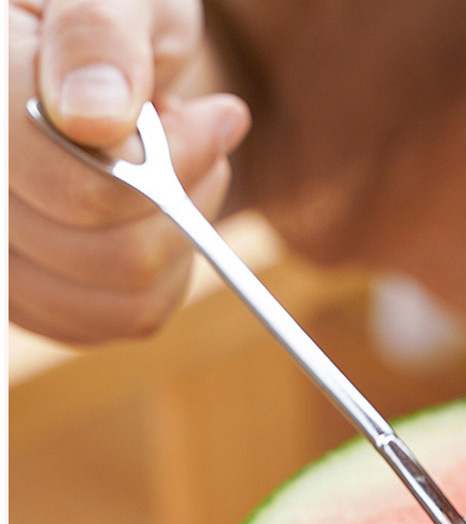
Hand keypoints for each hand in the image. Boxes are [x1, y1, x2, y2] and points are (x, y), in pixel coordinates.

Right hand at [9, 0, 250, 343]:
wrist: (87, 61)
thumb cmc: (110, 25)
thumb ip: (99, 36)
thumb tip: (93, 116)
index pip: (82, 190)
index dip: (170, 166)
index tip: (215, 118)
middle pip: (112, 257)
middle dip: (182, 201)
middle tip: (195, 138)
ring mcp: (1, 258)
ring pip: (123, 303)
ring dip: (178, 239)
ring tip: (170, 173)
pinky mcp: (29, 295)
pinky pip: (116, 321)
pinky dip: (163, 274)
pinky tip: (151, 214)